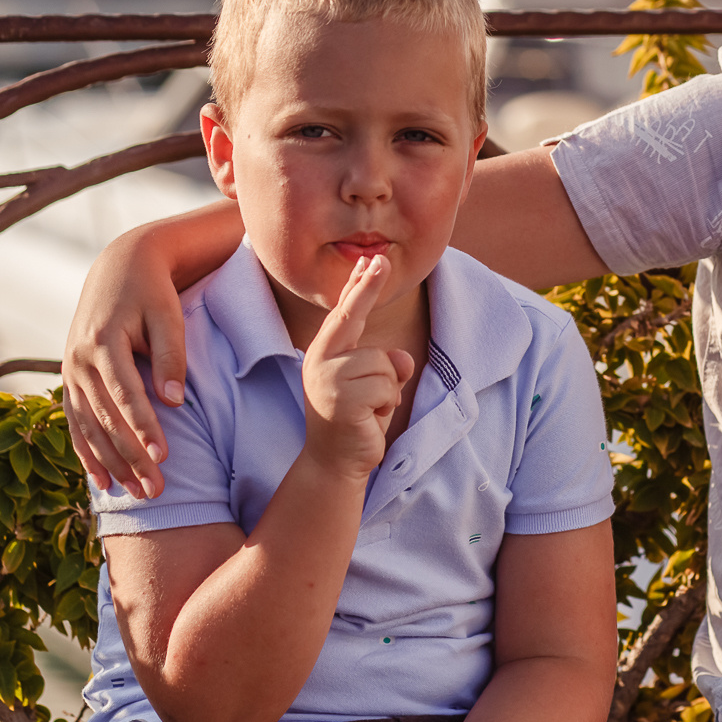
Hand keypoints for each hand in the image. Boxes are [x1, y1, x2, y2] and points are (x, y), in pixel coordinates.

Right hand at [62, 232, 187, 499]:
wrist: (120, 267)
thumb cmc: (153, 292)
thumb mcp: (168, 316)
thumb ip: (170, 357)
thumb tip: (174, 403)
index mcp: (102, 341)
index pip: (125, 395)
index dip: (143, 428)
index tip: (162, 459)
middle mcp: (78, 359)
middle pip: (105, 419)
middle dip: (130, 457)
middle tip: (156, 491)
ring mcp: (70, 370)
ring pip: (88, 427)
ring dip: (111, 463)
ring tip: (136, 495)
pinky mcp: (71, 378)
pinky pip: (75, 422)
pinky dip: (87, 452)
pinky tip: (102, 481)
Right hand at [302, 255, 415, 480]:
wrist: (335, 462)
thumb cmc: (356, 420)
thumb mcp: (376, 386)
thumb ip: (387, 364)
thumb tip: (402, 358)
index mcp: (325, 353)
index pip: (345, 313)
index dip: (358, 285)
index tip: (371, 259)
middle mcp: (320, 360)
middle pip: (354, 317)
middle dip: (367, 287)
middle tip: (381, 259)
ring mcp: (328, 379)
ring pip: (384, 362)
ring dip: (389, 389)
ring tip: (370, 409)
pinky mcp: (342, 401)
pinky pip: (387, 386)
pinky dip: (387, 404)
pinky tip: (369, 419)